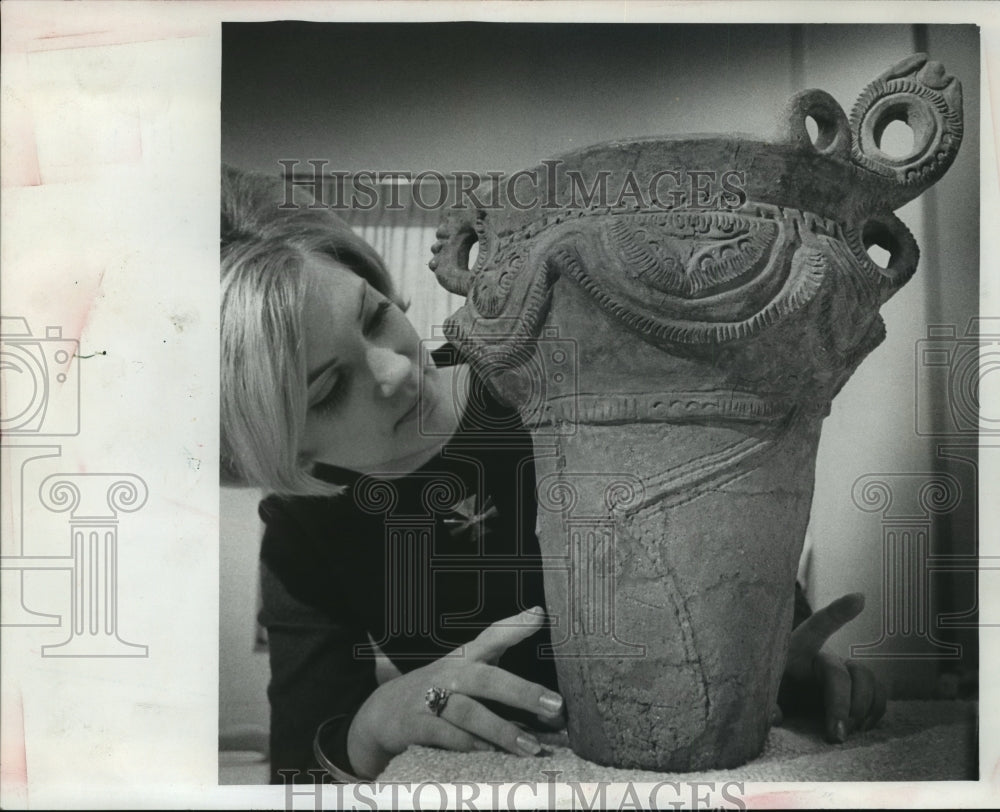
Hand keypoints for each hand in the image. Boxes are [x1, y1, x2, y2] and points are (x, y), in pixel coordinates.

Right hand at [347, 606, 564, 778]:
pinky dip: (470, 745)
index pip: (491, 635)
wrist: (384, 710)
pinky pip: (447, 736)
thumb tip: (544, 641)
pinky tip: (492, 754)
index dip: (514, 625)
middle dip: (522, 692)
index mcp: (465, 657)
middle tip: (555, 705)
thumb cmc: (440, 688)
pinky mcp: (417, 724)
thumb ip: (503, 659)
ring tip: (531, 746)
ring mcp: (431, 698)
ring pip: (469, 713)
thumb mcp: (467, 667)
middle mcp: (450, 673)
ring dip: (502, 730)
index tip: (539, 614)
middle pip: (487, 679)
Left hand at [776, 593, 886, 742]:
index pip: (815, 628)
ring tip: (848, 731)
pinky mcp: (856, 689)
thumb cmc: (770, 691)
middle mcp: (822, 658)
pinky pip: (879, 692)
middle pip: (839, 672)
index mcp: (795, 652)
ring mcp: (843, 672)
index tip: (859, 598)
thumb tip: (772, 717)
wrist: (781, 703)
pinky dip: (875, 710)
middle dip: (840, 704)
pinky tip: (862, 727)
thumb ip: (764, 704)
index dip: (837, 613)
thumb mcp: (761, 694)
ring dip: (862, 707)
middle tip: (836, 734)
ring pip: (866, 678)